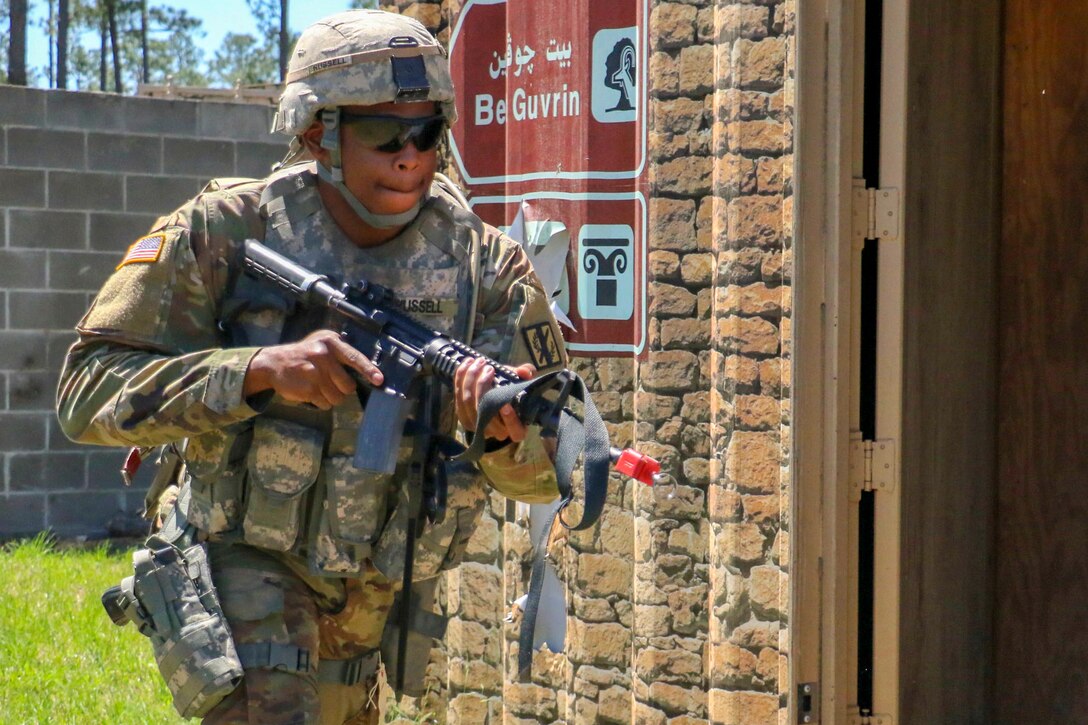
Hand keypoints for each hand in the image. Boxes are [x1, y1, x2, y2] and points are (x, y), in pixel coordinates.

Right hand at [243, 329, 382, 409]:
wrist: (274, 363)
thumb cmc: (305, 354)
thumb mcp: (322, 344)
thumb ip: (342, 353)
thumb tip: (370, 370)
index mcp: (330, 342)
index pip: (354, 357)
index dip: (368, 370)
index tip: (379, 379)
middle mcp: (322, 355)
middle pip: (348, 385)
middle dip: (342, 388)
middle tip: (330, 381)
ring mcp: (314, 373)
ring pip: (338, 397)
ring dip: (331, 396)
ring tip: (318, 385)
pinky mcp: (306, 389)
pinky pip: (325, 404)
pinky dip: (321, 402)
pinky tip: (310, 391)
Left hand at [454, 358, 534, 442]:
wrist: (493, 391)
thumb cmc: (511, 389)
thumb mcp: (521, 381)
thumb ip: (526, 375)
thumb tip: (525, 371)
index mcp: (516, 429)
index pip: (515, 431)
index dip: (510, 420)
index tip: (506, 405)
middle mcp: (496, 432)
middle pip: (485, 413)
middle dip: (484, 387)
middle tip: (489, 368)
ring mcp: (477, 426)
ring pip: (468, 403)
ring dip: (471, 379)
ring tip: (478, 362)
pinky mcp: (462, 416)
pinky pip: (457, 397)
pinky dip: (460, 379)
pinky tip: (467, 365)